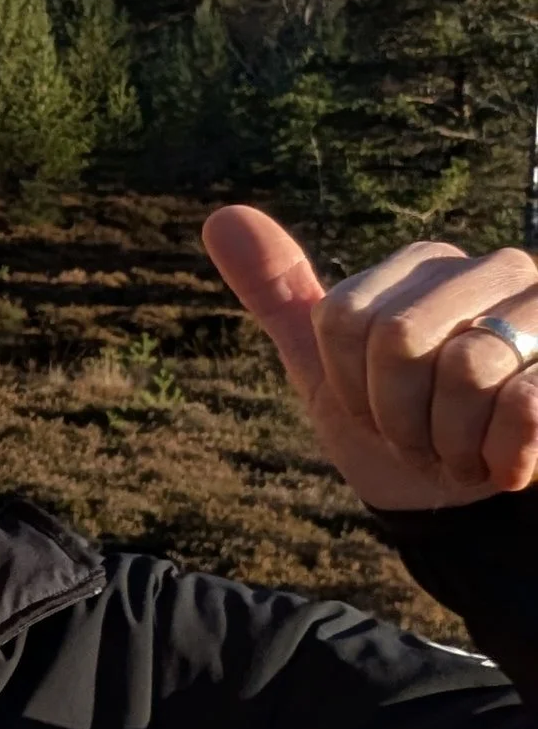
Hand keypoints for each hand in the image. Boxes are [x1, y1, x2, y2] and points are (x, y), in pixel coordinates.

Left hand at [203, 204, 537, 511]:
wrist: (473, 510)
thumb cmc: (407, 430)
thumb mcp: (326, 368)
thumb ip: (281, 295)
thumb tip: (221, 217)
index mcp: (428, 266)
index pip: (343, 318)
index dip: (349, 388)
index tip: (377, 411)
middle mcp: (497, 270)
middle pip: (398, 337)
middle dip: (397, 416)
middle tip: (423, 439)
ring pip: (467, 368)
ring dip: (450, 442)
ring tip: (466, 450)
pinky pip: (524, 406)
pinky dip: (500, 456)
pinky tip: (506, 464)